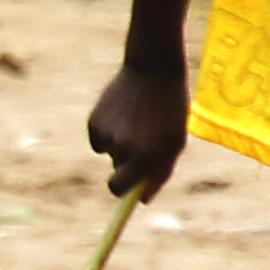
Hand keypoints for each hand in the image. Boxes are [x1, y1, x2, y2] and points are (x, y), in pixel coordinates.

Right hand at [87, 63, 189, 197]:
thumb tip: (142, 200)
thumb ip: (160, 173)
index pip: (120, 189)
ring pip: (110, 154)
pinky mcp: (94, 121)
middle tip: (142, 150)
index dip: (122, 194)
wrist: (153, 69)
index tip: (123, 197)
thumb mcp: (175, 142)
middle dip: (126, 168)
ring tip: (138, 122)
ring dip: (122, 146)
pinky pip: (99, 139)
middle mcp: (122, 147)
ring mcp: (106, 133)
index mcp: (145, 156)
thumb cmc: (171, 109)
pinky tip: (123, 115)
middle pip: (117, 173)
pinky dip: (109, 134)